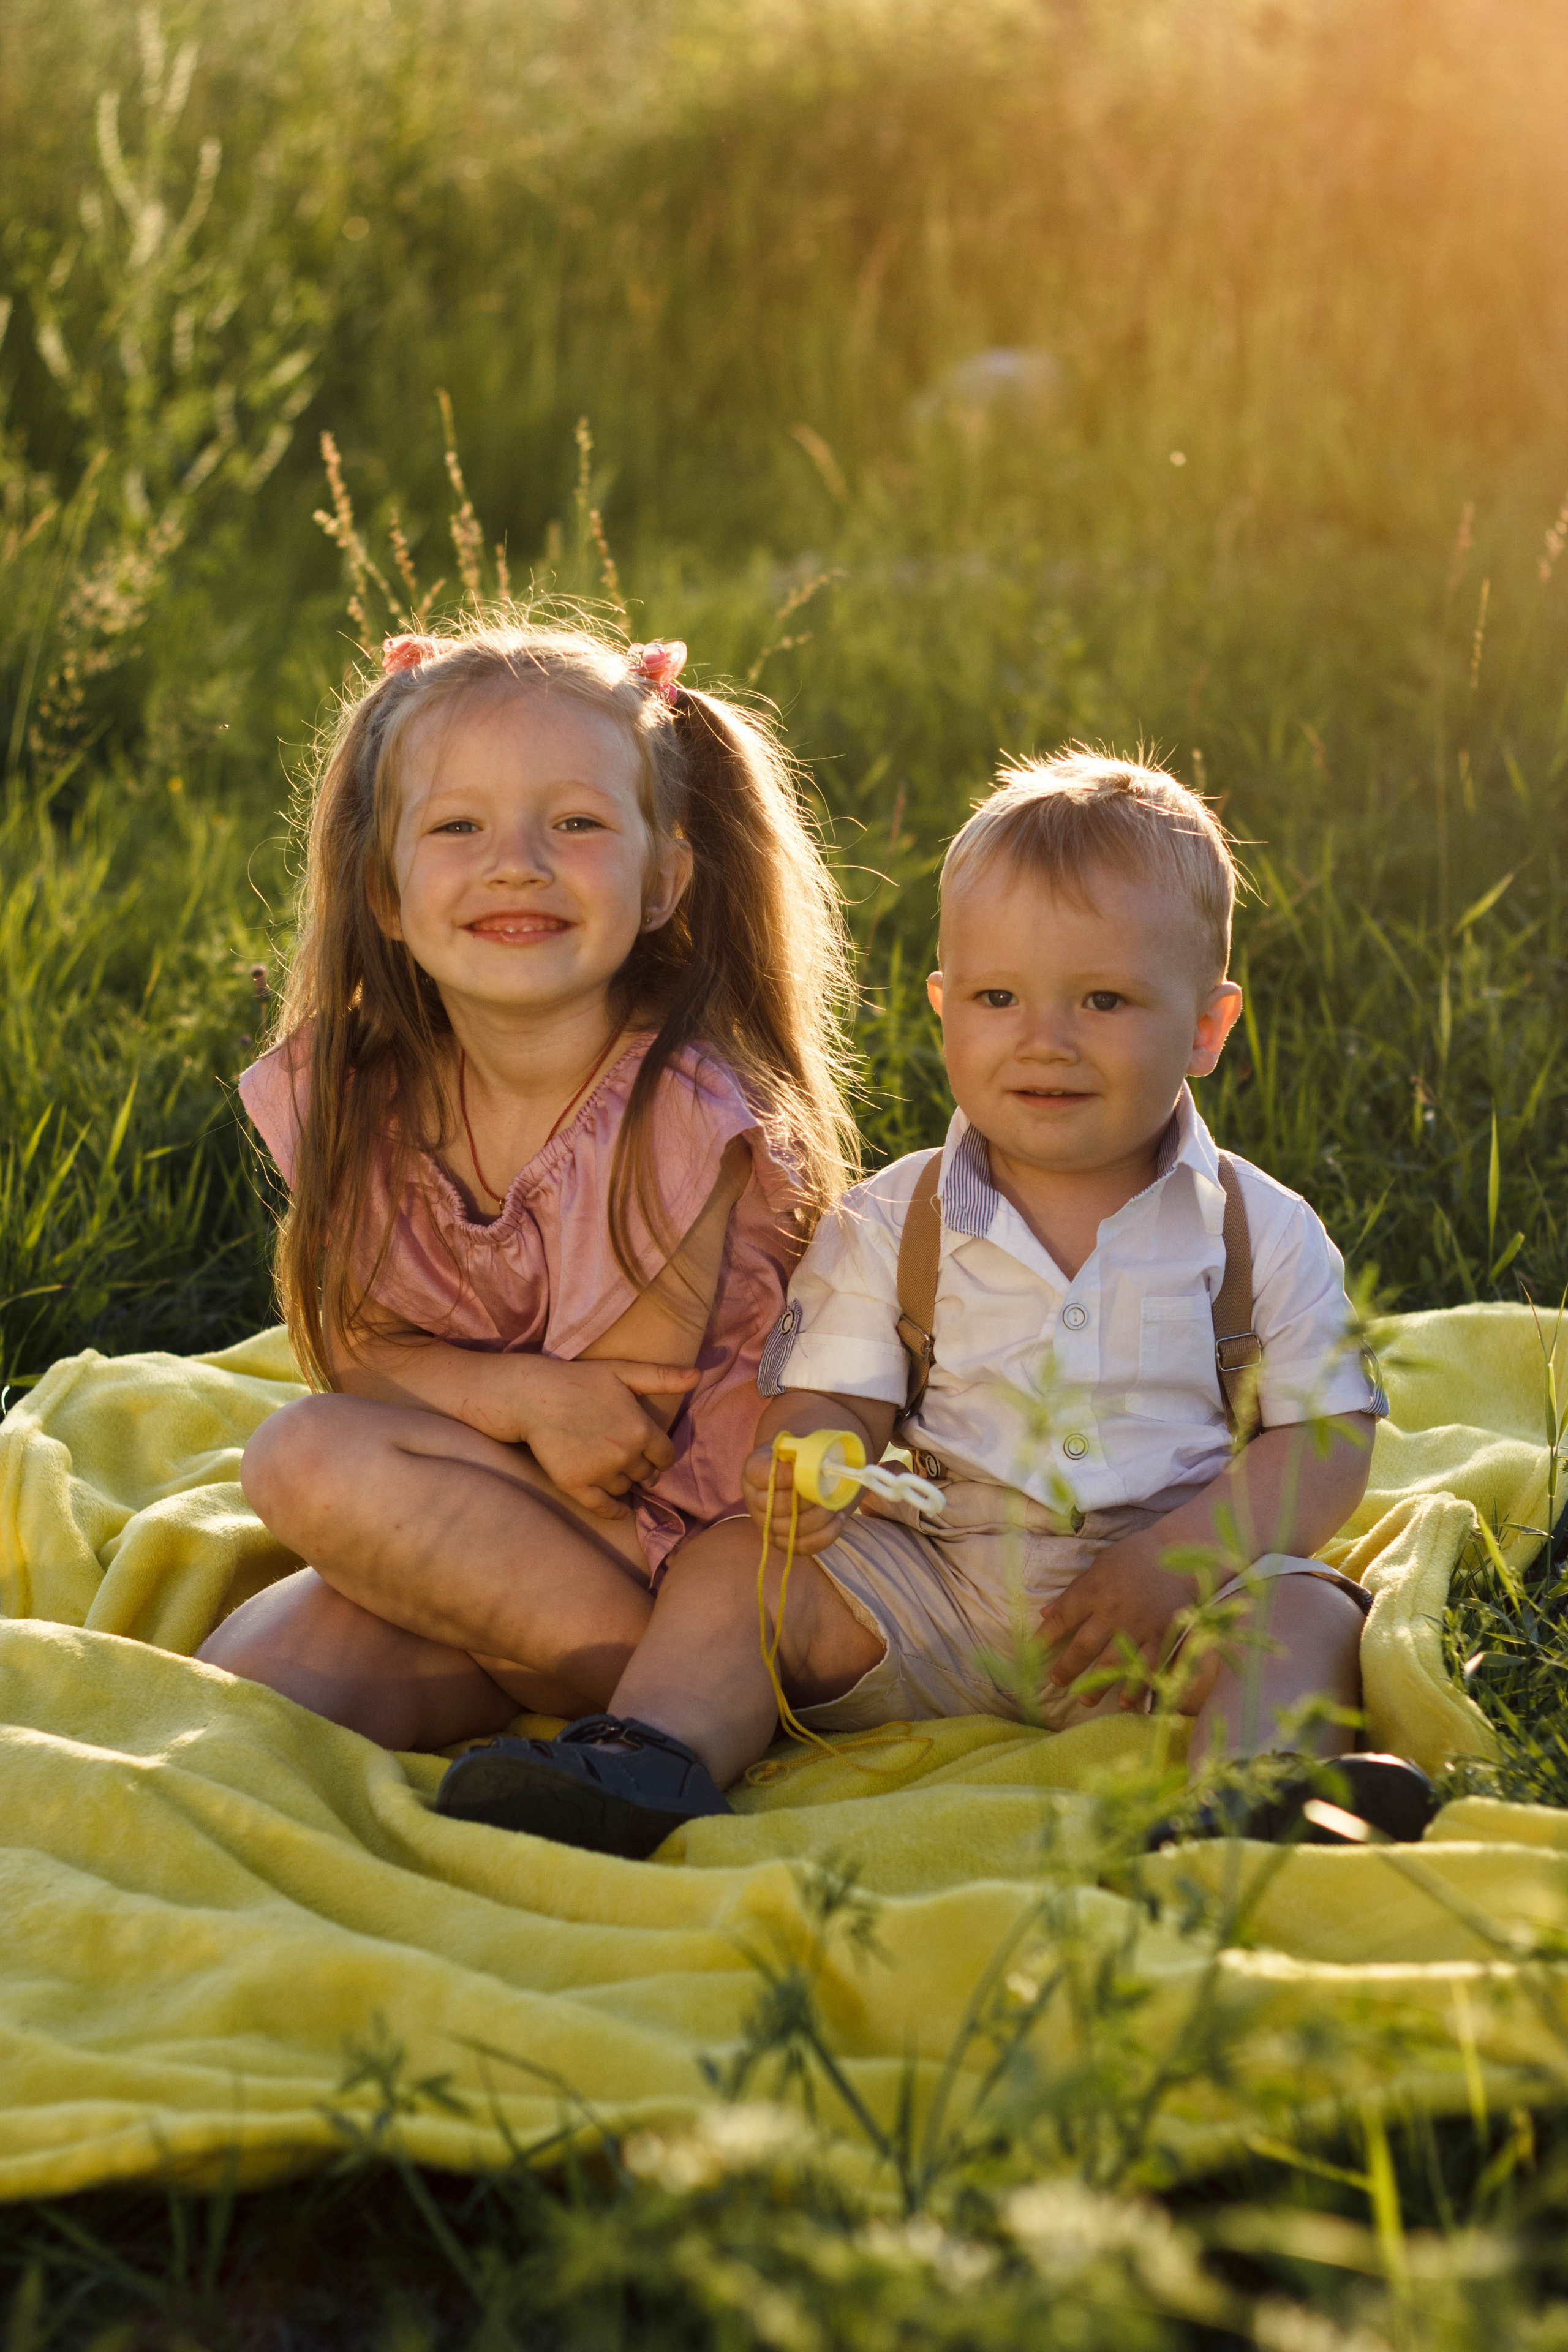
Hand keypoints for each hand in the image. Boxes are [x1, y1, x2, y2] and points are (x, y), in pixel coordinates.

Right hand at [516, 1358, 700, 1519]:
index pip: (665, 1456)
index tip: (654, 1456)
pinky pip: (604, 1508)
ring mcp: (600, 1472)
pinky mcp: (576, 1484)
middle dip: (643, 1469)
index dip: (661, 1457)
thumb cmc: (580, 1380)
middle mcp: (625, 1454)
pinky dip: (615, 1512)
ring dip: (624, 1482)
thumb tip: (698, 1375)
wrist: (534, 1396)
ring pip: (625, 1488)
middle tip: (631, 1461)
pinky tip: (620, 1510)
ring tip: (614, 1470)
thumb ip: (662, 1377)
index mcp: (641, 1429)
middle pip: (646, 1474)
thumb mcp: (624, 1371)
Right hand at [741, 1442, 853, 1557]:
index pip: (760, 1474)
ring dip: (819, 1519)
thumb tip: (823, 1463)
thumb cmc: (801, 1458)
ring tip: (835, 1506)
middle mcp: (753, 1498)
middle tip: (826, 1492)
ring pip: (789, 1529)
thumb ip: (806, 1450)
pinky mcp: (779, 1540)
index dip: (784, 1476)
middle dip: (806, 1501)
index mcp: (754, 1469)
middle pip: (775, 1506)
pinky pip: (801, 1546)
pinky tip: (838, 1519)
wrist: (799, 1472)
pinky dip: (825, 1535)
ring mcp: (764, 1522)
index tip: (808, 1471)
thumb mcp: (800, 1446)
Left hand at [1036, 1538, 1196, 1711]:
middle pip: (1084, 1646)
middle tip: (1057, 1682)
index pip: (1063, 1618)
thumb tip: (1045, 1614)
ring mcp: (1138, 1626)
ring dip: (1097, 1685)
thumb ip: (1073, 1592)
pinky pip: (1147, 1666)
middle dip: (1068, 1668)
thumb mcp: (1097, 1567)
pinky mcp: (1161, 1635)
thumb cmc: (1132, 1557)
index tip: (1033, 1653)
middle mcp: (1112, 1612)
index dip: (1045, 1637)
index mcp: (1093, 1591)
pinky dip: (1135, 1686)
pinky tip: (1125, 1701)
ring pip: (1113, 1663)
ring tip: (1085, 1700)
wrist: (1176, 1552)